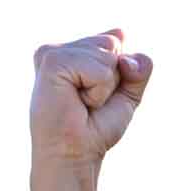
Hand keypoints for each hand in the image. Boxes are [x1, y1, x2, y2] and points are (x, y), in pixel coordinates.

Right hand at [29, 28, 153, 165]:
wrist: (75, 153)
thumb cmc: (96, 127)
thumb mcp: (128, 93)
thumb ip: (138, 67)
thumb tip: (124, 47)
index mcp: (74, 50)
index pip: (117, 37)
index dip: (122, 71)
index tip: (99, 94)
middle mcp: (62, 48)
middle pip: (113, 42)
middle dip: (113, 78)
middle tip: (89, 101)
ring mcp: (53, 52)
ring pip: (107, 53)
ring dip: (104, 86)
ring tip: (82, 102)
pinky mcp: (51, 60)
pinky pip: (99, 69)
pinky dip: (98, 91)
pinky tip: (76, 102)